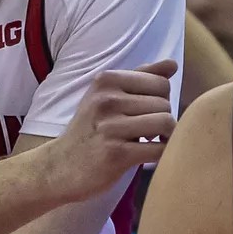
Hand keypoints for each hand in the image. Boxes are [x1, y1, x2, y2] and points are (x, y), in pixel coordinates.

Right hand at [40, 60, 176, 201]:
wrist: (60, 168)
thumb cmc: (89, 131)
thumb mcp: (106, 96)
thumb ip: (140, 78)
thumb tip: (172, 65)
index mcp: (106, 80)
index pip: (160, 82)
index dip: (161, 100)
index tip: (147, 114)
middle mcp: (106, 100)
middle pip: (164, 103)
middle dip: (163, 119)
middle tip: (148, 132)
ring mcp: (110, 127)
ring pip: (165, 123)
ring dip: (166, 136)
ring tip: (151, 142)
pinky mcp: (116, 154)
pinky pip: (159, 149)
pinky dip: (163, 153)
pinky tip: (150, 156)